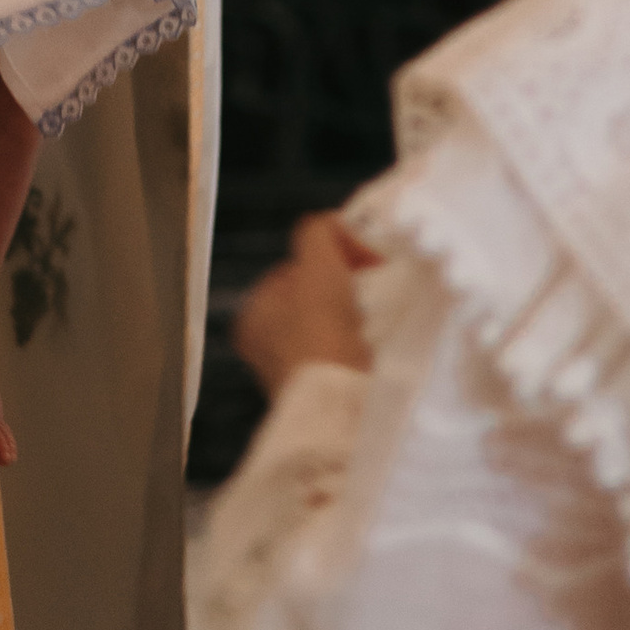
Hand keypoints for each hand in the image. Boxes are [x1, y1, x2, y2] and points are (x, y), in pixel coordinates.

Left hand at [230, 214, 378, 398]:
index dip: (328, 259)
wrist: (339, 404)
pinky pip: (348, 358)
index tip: (359, 262)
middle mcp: (267, 348)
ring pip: (333, 329)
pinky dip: (364, 348)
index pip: (293, 270)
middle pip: (314, 300)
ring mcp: (294, 374)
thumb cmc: (319, 334)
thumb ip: (320, 234)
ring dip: (357, 320)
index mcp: (253, 315)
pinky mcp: (324, 395)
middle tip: (369, 290)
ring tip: (376, 318)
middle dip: (343, 292)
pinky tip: (376, 345)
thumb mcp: (318, 264)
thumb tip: (334, 225)